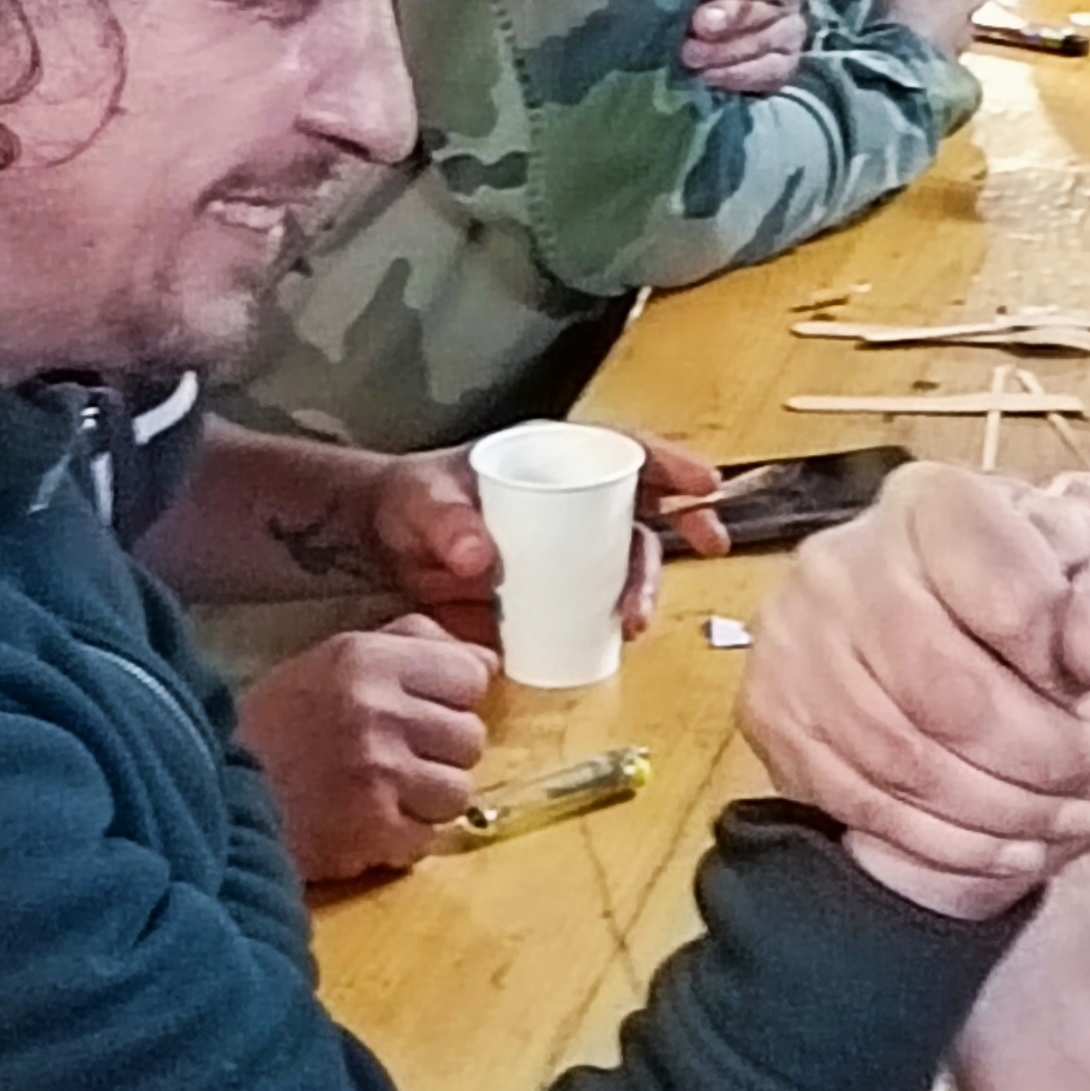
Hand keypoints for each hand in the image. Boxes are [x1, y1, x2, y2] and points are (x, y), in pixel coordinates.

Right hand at [236, 617, 497, 881]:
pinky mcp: (373, 830)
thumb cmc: (280, 724)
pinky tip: (367, 824)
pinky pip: (428, 839)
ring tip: (383, 793)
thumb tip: (488, 660)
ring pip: (458, 792)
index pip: (471, 676)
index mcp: (368, 660)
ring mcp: (379, 773)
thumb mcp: (335, 659)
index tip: (423, 711)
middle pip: (471, 738)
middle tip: (397, 758)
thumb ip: (413, 645)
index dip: (453, 698)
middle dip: (441, 753)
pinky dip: (403, 839)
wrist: (212, 794)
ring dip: (427, 800)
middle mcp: (378, 711)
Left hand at [373, 436, 722, 630]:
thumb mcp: (422, 500)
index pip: (622, 451)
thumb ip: (447, 524)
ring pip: (627, 563)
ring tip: (633, 620)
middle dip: (685, 525)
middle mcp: (572, 503)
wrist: (379, 548)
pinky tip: (617, 639)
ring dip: (644, 589)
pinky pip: (596, 605)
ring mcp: (566, 550)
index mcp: (551, 461)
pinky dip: (613, 621)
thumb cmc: (408, 503)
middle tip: (709, 544)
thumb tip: (482, 560)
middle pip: (643, 509)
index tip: (701, 481)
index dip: (669, 461)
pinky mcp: (553, 592)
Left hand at [684, 0, 809, 98]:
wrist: (698, 30)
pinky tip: (710, 75)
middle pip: (775, 0)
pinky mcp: (786, 62)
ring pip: (775, 37)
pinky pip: (774, 71)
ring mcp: (792, 28)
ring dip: (730, 48)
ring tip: (692, 55)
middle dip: (736, 13)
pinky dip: (740, 74)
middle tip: (701, 23)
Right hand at [739, 466, 1089, 920]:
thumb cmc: (1030, 591)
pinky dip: (949, 841)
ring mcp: (796, 639)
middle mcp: (845, 559)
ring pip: (907, 759)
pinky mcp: (772, 711)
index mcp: (936, 503)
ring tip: (1072, 820)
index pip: (1009, 595)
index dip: (1071, 670)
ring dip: (1004, 810)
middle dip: (1045, 758)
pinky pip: (863, 803)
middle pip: (951, 691)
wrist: (937, 624)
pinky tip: (1011, 845)